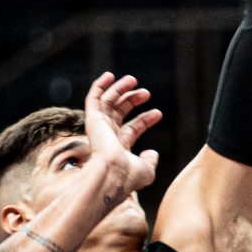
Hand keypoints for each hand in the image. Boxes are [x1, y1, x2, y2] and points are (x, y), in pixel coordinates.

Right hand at [84, 72, 161, 194]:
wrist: (112, 173)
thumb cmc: (128, 175)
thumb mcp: (146, 170)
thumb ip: (150, 161)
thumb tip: (153, 152)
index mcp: (119, 148)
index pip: (132, 128)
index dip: (145, 119)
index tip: (158, 113)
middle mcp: (107, 137)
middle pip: (119, 112)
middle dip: (132, 100)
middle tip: (146, 93)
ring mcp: (99, 128)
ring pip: (107, 103)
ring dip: (119, 89)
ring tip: (133, 79)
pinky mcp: (92, 120)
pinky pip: (93, 100)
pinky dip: (99, 87)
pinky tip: (109, 76)